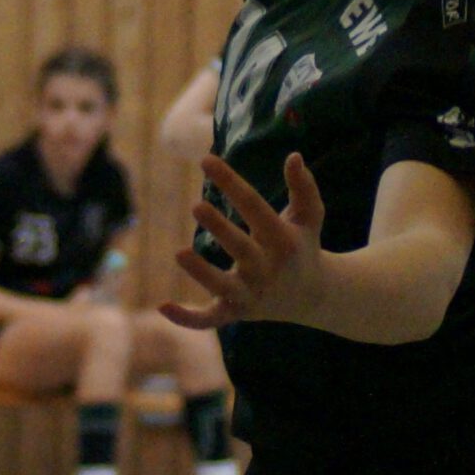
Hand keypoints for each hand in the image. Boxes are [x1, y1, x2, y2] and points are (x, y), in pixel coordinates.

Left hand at [168, 152, 323, 330]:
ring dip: (202, 273)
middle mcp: (267, 269)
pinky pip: (210, 319)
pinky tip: (162, 305)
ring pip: (223, 286)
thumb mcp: (309, 216)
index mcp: (283, 241)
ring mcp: (250, 293)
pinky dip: (188, 318)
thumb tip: (293, 156)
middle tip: (197, 206)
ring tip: (179, 253)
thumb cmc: (301, 245)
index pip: (254, 207)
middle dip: (220, 229)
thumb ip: (303, 187)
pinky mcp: (235, 312)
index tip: (207, 160)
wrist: (312, 296)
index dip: (231, 183)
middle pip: (241, 248)